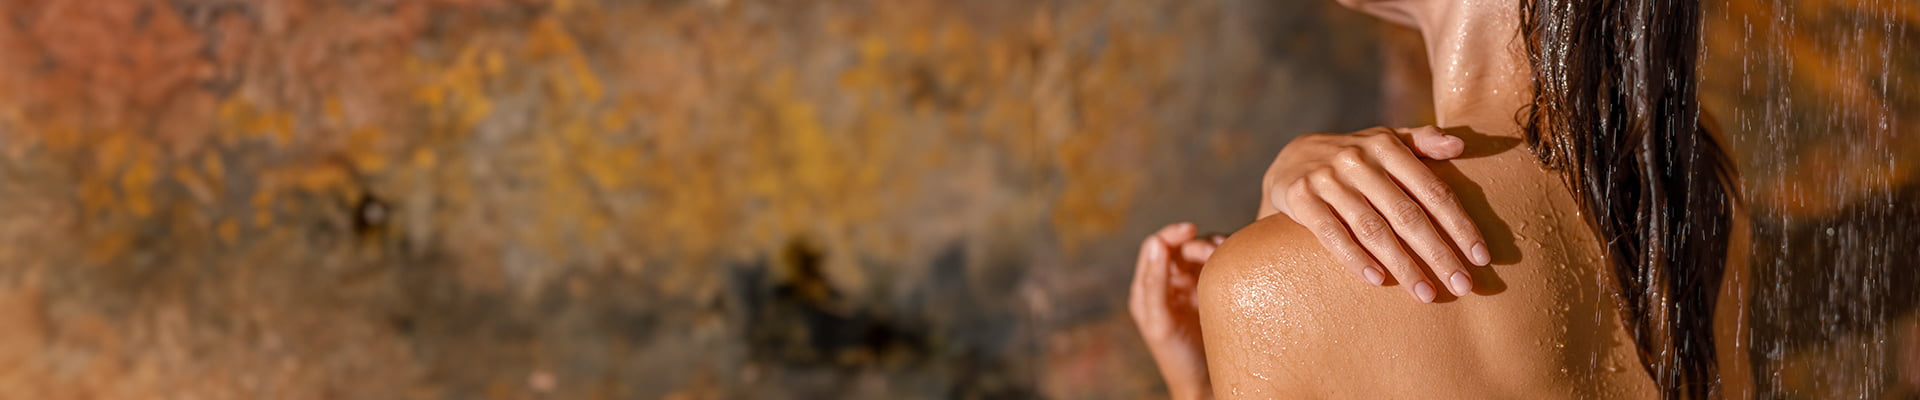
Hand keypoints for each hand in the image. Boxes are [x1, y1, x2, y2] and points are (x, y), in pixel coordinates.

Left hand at [1131, 222, 1220, 399]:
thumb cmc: (1176, 358)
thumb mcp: (1159, 321)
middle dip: (1198, 242)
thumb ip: (1153, 283)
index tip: (1191, 230)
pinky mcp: (1216, 295)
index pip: (1157, 247)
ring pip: (1205, 254)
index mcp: (1149, 288)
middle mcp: (1171, 284)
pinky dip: (1228, 260)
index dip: (1172, 234)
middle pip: (1184, 247)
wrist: (1206, 386)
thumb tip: (1156, 242)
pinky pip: (1222, 269)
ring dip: (1215, 248)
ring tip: (1225, 255)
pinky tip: (1236, 264)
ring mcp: (1195, 288)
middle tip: (1213, 251)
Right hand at [1259, 126, 1488, 302]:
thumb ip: (1423, 141)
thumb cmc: (1353, 157)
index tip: (1481, 257)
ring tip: (1426, 294)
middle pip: (1407, 214)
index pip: (1432, 190)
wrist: (1289, 159)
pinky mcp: (1299, 198)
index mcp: (1387, 146)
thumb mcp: (1386, 141)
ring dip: (1403, 265)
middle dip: (1438, 253)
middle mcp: (1358, 160)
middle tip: (1462, 285)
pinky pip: (1331, 233)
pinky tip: (1378, 280)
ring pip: (1372, 228)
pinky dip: (1355, 258)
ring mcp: (1327, 179)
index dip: (1459, 225)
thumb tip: (1460, 145)